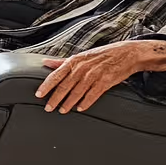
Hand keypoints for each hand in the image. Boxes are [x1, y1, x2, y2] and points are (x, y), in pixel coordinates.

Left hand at [36, 40, 165, 113]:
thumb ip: (62, 61)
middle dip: (55, 99)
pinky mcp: (105, 82)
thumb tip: (45, 62)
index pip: (55, 75)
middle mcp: (82, 68)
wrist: (127, 53)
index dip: (46, 86)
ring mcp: (94, 75)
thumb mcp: (80, 56)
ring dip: (68, 103)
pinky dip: (85, 103)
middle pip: (64, 86)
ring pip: (77, 92)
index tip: (38, 95)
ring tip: (62, 110)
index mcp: (74, 61)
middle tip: (48, 108)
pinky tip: (80, 108)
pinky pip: (93, 95)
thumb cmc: (101, 55)